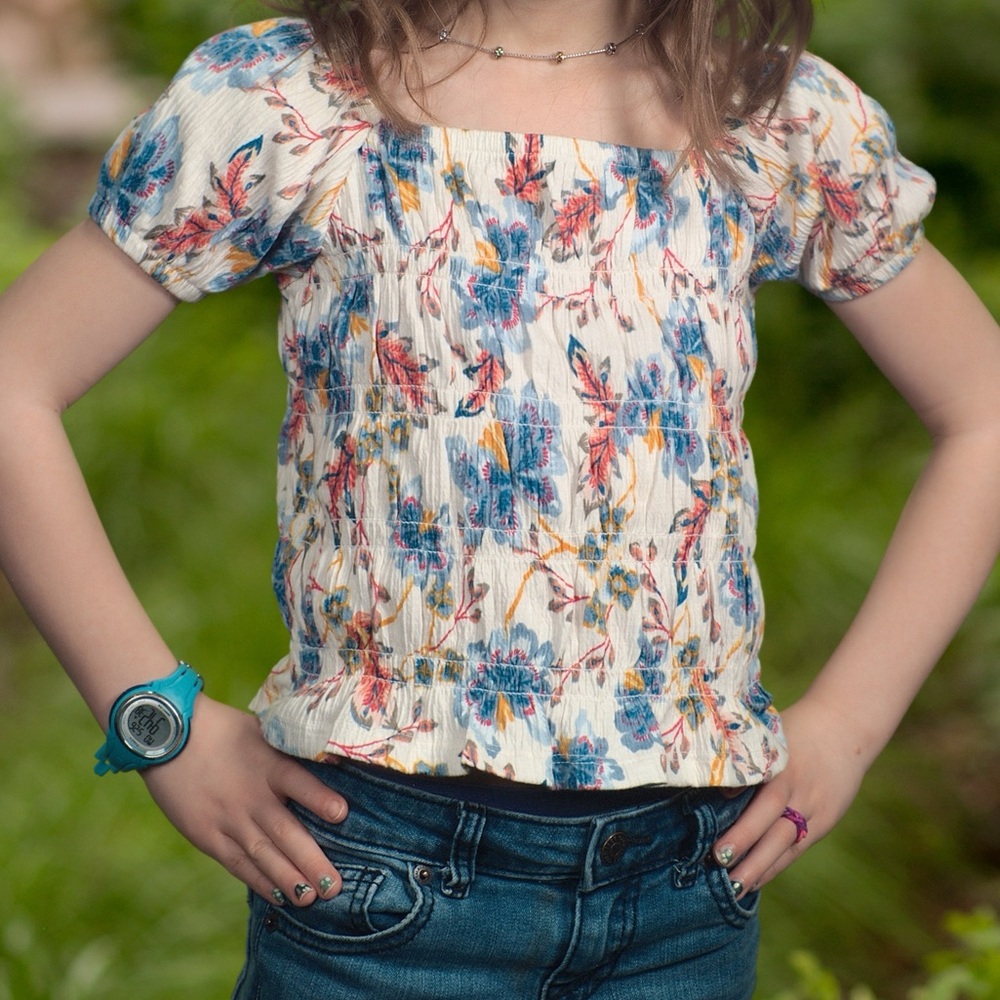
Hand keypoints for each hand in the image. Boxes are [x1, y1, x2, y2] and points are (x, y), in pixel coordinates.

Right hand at [140, 696, 347, 906]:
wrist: (168, 736)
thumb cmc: (224, 730)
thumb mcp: (263, 730)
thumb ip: (290, 751)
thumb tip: (332, 761)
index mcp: (268, 764)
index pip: (298, 782)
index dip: (320, 798)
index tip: (342, 814)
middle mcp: (251, 795)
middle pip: (285, 831)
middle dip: (311, 861)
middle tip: (334, 887)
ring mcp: (228, 818)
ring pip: (262, 854)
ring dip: (288, 878)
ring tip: (311, 899)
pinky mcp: (206, 834)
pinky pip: (236, 862)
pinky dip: (258, 880)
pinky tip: (279, 895)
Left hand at [711, 697, 866, 895]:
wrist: (844, 728)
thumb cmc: (792, 731)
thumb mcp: (768, 737)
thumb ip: (746, 764)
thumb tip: (715, 792)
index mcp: (784, 767)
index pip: (764, 802)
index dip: (744, 827)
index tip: (718, 846)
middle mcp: (801, 791)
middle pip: (776, 829)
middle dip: (749, 853)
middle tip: (721, 872)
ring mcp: (816, 808)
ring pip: (788, 844)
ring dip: (761, 868)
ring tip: (735, 889)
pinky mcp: (825, 820)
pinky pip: (798, 846)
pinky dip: (777, 864)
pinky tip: (756, 880)